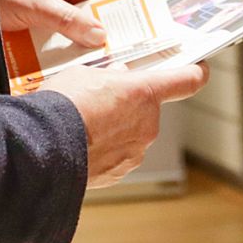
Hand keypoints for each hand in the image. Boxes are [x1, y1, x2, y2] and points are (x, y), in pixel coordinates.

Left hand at [0, 0, 117, 49]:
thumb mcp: (36, 4)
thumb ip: (70, 20)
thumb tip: (100, 35)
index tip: (111, 20)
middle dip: (95, 19)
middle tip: (101, 41)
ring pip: (77, 15)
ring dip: (79, 31)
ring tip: (84, 50)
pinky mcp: (40, 13)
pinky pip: (62, 25)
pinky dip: (65, 38)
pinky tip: (66, 51)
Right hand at [52, 62, 209, 187]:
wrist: (43, 149)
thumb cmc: (63, 105)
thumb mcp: (84, 74)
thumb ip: (108, 77)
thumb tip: (116, 79)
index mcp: (144, 93)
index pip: (186, 80)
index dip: (194, 73)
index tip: (198, 70)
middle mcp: (148, 124)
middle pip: (147, 109)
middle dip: (128, 105)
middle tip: (99, 100)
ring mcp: (135, 151)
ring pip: (130, 134)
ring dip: (114, 129)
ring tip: (82, 124)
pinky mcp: (119, 172)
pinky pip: (116, 156)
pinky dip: (103, 151)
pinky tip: (80, 144)